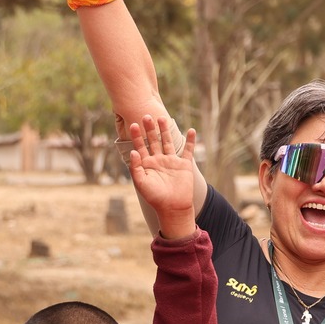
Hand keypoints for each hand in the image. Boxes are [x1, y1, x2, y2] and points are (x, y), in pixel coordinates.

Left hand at [127, 116, 198, 238]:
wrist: (173, 207)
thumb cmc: (155, 198)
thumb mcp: (141, 183)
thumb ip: (136, 167)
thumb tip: (133, 151)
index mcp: (147, 164)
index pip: (141, 146)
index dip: (137, 136)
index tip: (133, 125)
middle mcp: (159, 160)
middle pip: (154, 140)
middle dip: (150, 129)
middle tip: (146, 115)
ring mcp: (172, 162)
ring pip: (168, 142)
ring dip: (165, 130)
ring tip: (162, 118)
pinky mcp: (184, 165)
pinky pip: (187, 150)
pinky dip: (190, 141)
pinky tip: (191, 130)